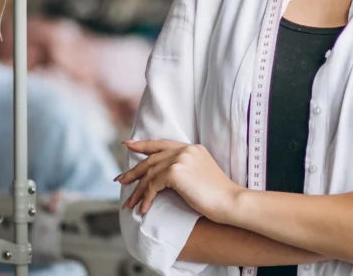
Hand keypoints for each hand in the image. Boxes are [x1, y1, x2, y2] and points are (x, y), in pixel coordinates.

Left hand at [117, 140, 242, 223]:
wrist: (231, 202)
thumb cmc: (219, 196)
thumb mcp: (201, 175)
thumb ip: (185, 169)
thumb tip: (163, 178)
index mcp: (192, 148)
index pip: (161, 144)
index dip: (143, 144)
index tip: (128, 144)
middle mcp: (185, 150)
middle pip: (151, 159)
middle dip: (134, 171)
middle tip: (121, 180)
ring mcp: (180, 159)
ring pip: (149, 174)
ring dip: (137, 191)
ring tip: (129, 203)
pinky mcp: (176, 172)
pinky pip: (153, 185)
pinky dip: (146, 198)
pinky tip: (143, 209)